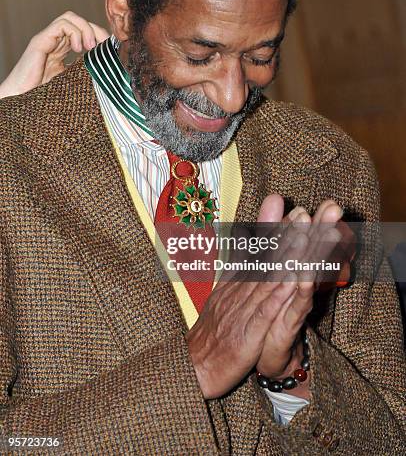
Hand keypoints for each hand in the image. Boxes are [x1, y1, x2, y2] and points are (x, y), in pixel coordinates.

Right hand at [0, 11, 108, 97]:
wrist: (22, 101)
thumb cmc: (45, 96)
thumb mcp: (74, 82)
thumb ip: (86, 72)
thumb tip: (108, 69)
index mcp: (63, 51)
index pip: (85, 32)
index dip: (100, 37)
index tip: (111, 49)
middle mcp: (56, 43)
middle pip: (79, 22)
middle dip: (97, 30)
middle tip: (105, 46)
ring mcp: (47, 40)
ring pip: (70, 18)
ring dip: (86, 29)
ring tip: (91, 47)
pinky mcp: (40, 41)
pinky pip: (61, 24)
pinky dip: (75, 32)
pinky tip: (79, 49)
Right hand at [186, 195, 342, 399]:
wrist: (194, 368)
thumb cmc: (212, 335)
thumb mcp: (222, 297)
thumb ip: (236, 271)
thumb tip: (243, 245)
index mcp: (234, 282)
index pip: (256, 253)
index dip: (272, 227)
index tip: (286, 205)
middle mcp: (238, 291)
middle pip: (265, 259)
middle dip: (286, 234)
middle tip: (301, 212)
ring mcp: (242, 310)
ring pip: (269, 279)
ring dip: (288, 257)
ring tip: (305, 235)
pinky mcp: (247, 334)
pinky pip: (266, 311)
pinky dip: (280, 294)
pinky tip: (294, 280)